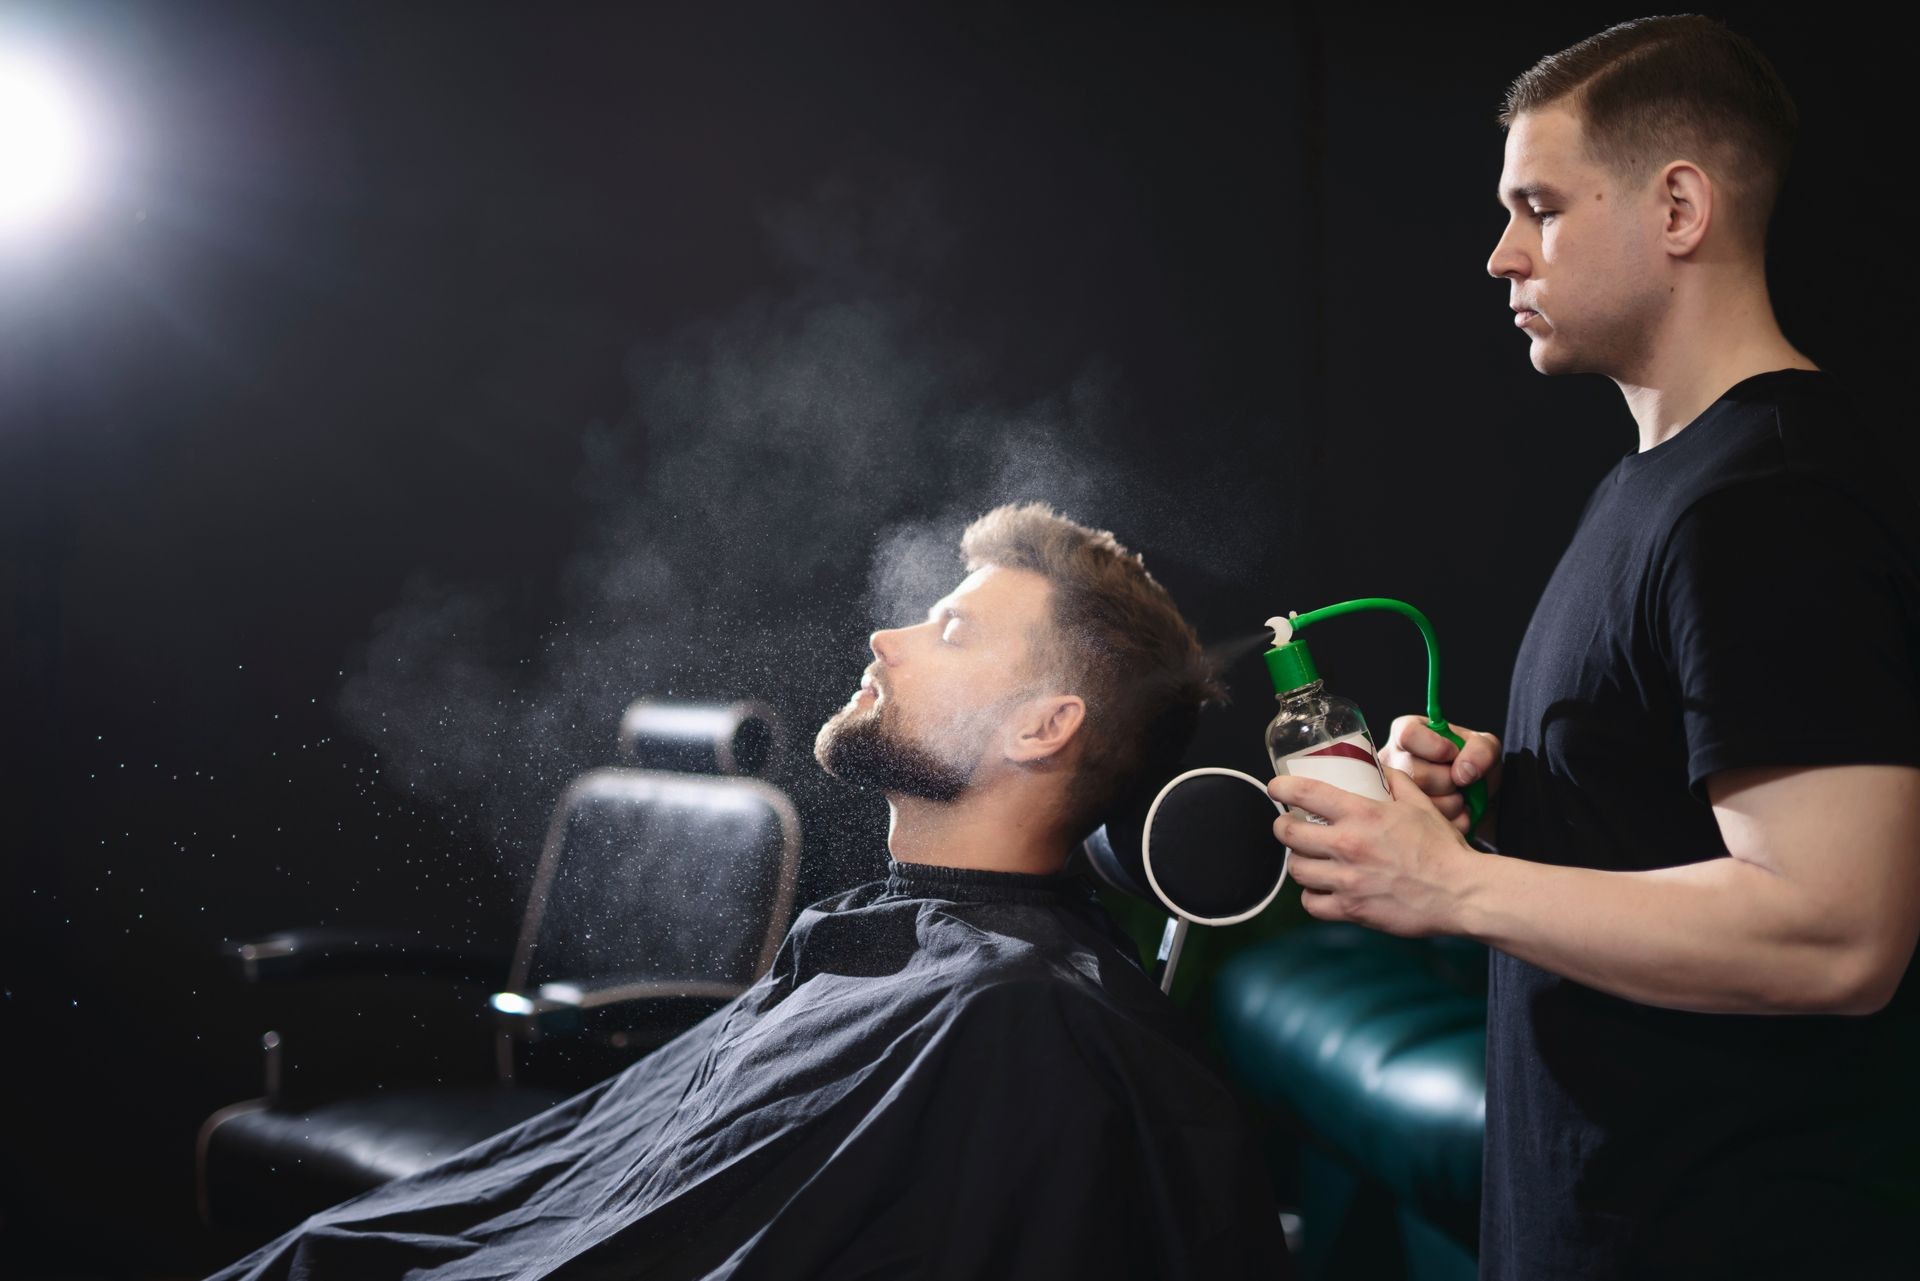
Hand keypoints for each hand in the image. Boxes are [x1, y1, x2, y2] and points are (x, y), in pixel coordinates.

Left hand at [1268, 768, 1477, 936]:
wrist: (1461, 892)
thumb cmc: (1443, 849)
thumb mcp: (1420, 804)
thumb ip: (1396, 782)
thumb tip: (1379, 766)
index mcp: (1362, 814)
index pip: (1305, 792)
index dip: (1281, 787)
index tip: (1276, 788)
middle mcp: (1348, 845)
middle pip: (1287, 833)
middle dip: (1283, 827)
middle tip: (1289, 826)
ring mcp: (1347, 880)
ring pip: (1296, 869)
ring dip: (1299, 862)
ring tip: (1309, 859)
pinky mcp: (1351, 909)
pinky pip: (1311, 904)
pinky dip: (1312, 897)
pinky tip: (1322, 890)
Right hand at [1379, 715, 1501, 834]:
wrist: (1474, 796)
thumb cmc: (1471, 764)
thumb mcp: (1485, 747)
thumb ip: (1480, 750)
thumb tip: (1464, 772)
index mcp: (1408, 733)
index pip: (1408, 735)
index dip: (1436, 747)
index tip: (1453, 754)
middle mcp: (1393, 760)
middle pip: (1415, 773)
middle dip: (1447, 781)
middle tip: (1458, 780)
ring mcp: (1392, 790)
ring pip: (1418, 802)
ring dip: (1451, 803)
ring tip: (1457, 796)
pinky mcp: (1400, 818)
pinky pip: (1426, 825)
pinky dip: (1451, 821)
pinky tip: (1453, 812)